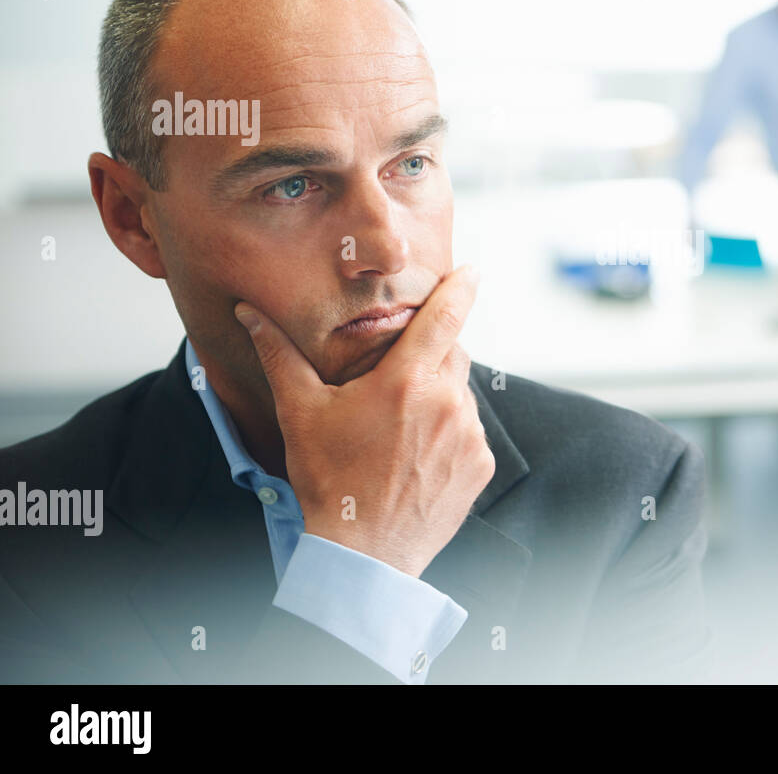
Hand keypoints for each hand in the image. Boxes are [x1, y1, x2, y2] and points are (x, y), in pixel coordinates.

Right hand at [234, 264, 494, 577]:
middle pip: (452, 355)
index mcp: (406, 381)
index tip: (472, 271)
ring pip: (460, 396)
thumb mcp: (301, 412)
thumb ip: (280, 354)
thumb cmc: (329, 480)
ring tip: (398, 432)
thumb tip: (250, 312)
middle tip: (395, 381)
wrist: (362, 553)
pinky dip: (450, 434)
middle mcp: (447, 402)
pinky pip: (470, 433)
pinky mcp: (479, 465)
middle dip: (430, 357)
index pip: (446, 317)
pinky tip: (416, 457)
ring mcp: (469, 435)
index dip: (461, 288)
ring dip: (437, 399)